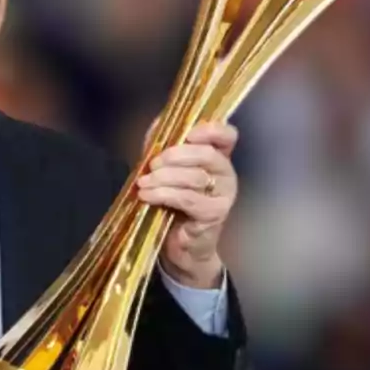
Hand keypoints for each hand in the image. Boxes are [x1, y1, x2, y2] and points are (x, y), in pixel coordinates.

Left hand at [136, 122, 238, 288]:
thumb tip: (157, 124)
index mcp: (217, 158)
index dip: (210, 130)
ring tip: (143, 183)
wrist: (180, 246)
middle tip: (152, 164)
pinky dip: (163, 195)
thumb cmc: (173, 206)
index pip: (226, 136)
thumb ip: (162, 147)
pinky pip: (187, 198)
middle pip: (207, 154)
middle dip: (175, 155)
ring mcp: (224, 195)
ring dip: (163, 178)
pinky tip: (147, 195)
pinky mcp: (214, 214)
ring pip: (194, 177)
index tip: (187, 134)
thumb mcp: (165, 172)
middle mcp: (226, 173)